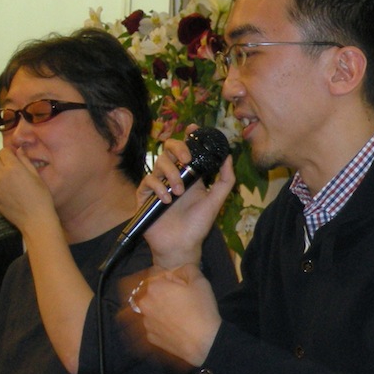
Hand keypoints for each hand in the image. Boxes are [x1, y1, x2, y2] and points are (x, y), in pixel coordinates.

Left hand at [0, 148, 54, 234]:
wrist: (35, 218)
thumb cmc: (41, 198)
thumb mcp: (37, 177)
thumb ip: (25, 161)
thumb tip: (18, 150)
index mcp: (14, 167)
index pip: (4, 151)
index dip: (9, 153)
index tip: (14, 158)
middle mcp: (0, 173)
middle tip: (5, 166)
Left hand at [134, 263, 221, 366]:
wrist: (204, 342)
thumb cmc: (202, 310)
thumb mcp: (201, 282)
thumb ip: (187, 269)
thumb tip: (177, 271)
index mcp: (154, 287)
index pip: (157, 274)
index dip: (170, 278)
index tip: (181, 286)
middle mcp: (144, 303)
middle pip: (151, 292)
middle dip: (162, 293)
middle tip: (180, 301)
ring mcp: (145, 322)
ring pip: (151, 309)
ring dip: (160, 309)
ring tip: (178, 317)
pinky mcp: (150, 337)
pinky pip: (154, 325)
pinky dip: (162, 325)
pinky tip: (175, 328)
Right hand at [139, 139, 234, 267]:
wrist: (182, 246)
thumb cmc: (198, 225)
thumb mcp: (216, 201)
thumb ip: (226, 180)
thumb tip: (229, 157)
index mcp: (191, 175)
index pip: (187, 149)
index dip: (189, 136)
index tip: (193, 127)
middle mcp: (174, 176)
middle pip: (169, 149)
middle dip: (178, 148)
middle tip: (187, 159)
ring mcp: (159, 185)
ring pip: (159, 163)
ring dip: (171, 174)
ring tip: (179, 191)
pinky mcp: (145, 196)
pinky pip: (147, 181)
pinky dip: (158, 188)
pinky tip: (166, 199)